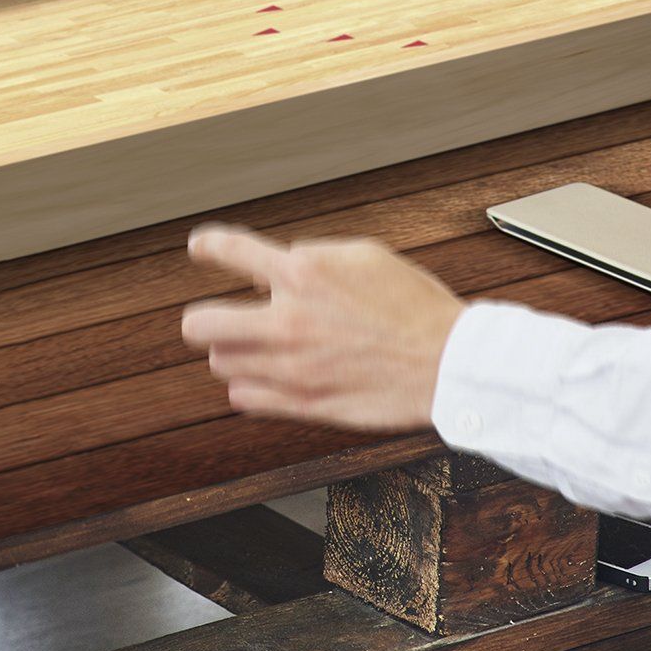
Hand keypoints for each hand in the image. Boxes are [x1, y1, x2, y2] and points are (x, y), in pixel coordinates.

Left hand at [180, 225, 463, 430]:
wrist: (450, 363)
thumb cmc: (413, 307)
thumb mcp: (363, 255)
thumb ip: (311, 257)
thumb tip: (276, 267)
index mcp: (303, 273)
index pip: (230, 251)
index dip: (207, 246)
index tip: (201, 247)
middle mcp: (288, 320)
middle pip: (200, 324)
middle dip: (202, 317)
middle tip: (214, 318)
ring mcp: (292, 367)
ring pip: (221, 362)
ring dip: (233, 351)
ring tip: (258, 348)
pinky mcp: (304, 405)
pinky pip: (244, 398)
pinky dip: (249, 385)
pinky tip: (266, 376)